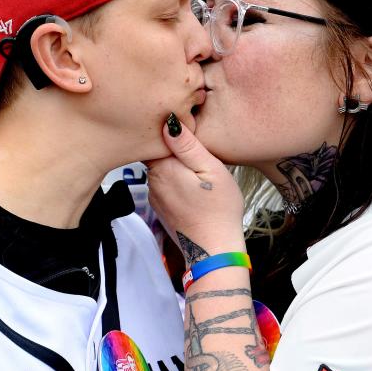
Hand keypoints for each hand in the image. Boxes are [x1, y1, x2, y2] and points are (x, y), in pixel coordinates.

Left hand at [146, 114, 245, 266]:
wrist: (214, 249)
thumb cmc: (219, 209)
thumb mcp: (211, 169)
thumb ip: (188, 145)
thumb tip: (169, 121)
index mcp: (163, 167)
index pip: (156, 137)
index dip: (171, 130)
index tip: (189, 131)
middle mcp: (152, 180)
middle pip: (157, 152)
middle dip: (172, 148)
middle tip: (196, 150)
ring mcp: (154, 195)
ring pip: (160, 168)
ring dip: (174, 165)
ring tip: (196, 170)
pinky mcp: (160, 206)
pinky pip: (164, 184)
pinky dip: (174, 181)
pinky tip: (191, 186)